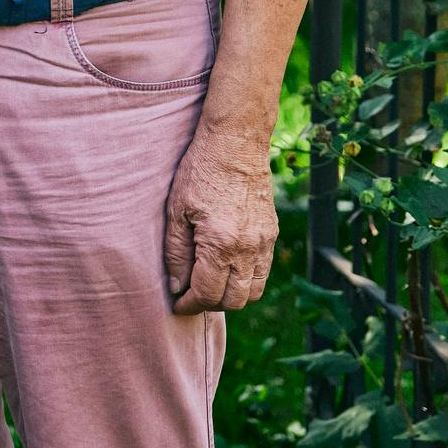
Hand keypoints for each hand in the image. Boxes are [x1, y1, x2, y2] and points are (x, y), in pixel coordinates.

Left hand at [163, 130, 278, 312]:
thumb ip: (176, 253)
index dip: (189, 304)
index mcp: (221, 244)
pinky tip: (228, 267)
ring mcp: (264, 242)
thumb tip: (177, 286)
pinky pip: (264, 272)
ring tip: (210, 283)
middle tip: (191, 294)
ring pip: (254, 292)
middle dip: (210, 304)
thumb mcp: (176, 210)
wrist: (235, 142)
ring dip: (232, 295)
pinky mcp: (271, 233)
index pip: (207, 295)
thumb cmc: (200, 171)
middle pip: (233, 301)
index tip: (177, 302)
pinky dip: (247, 279)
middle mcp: (247, 249)